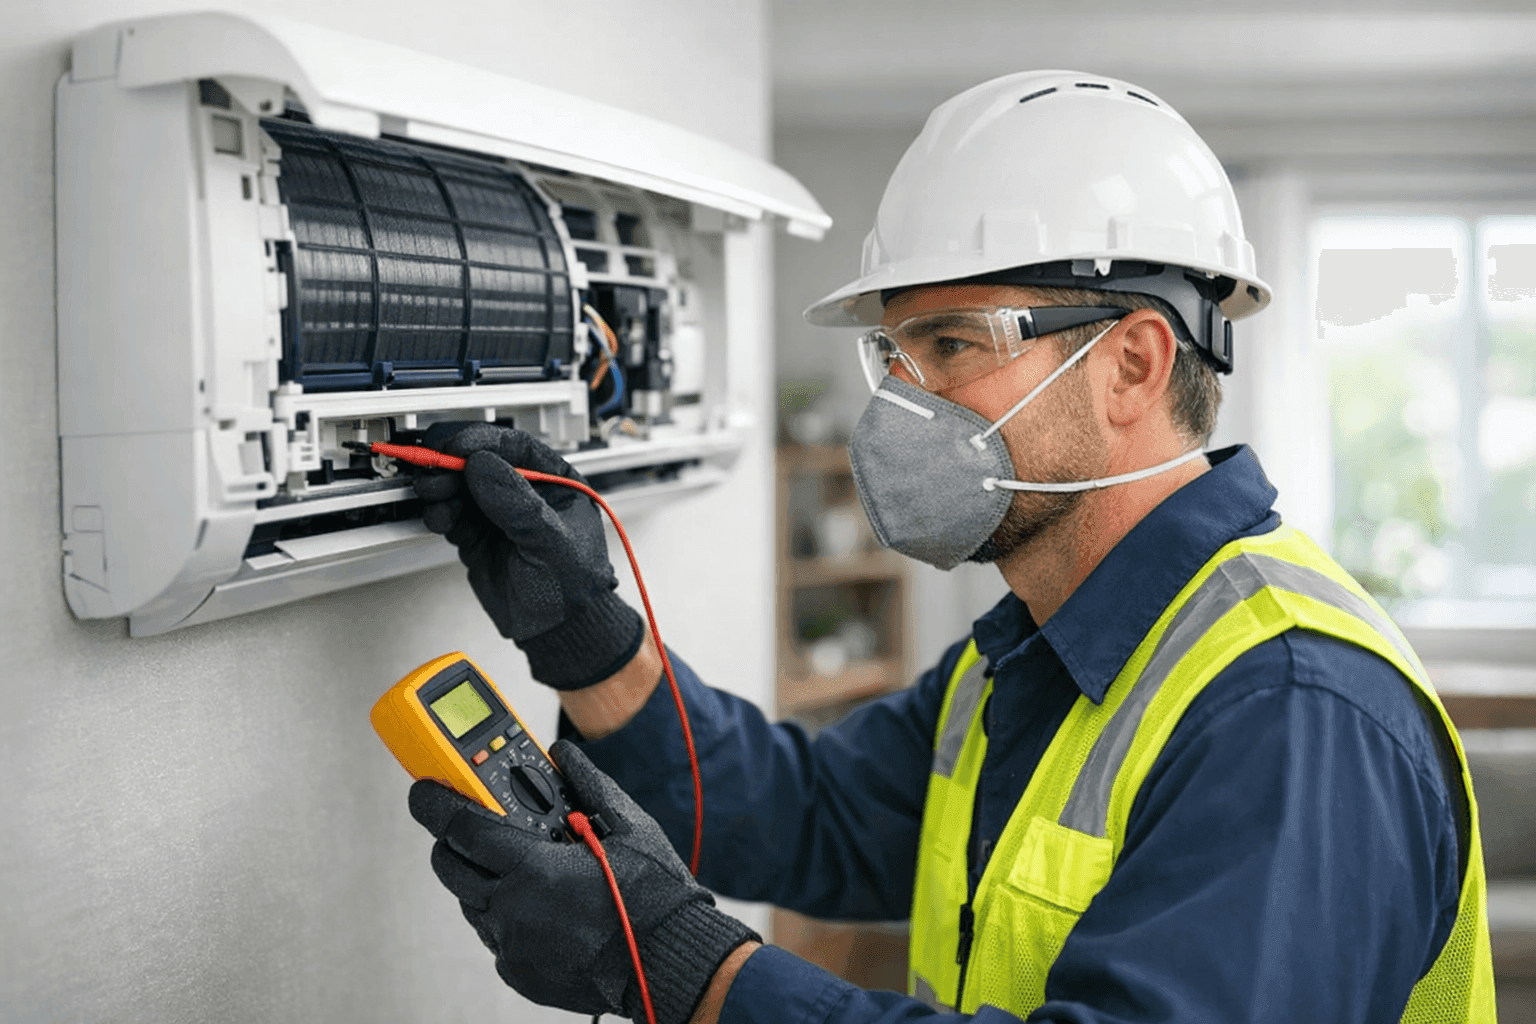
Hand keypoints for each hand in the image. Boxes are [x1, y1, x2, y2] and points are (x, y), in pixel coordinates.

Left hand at [409, 741, 758, 1023]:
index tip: (423, 791)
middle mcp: (513, 910)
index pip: (463, 828)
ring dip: (483, 880)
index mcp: (534, 869)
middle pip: (452, 868)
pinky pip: (495, 936)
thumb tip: (563, 755)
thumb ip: (588, 783)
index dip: (436, 804)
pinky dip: (506, 916)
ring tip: (519, 866)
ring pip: (472, 903)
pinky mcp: (520, 973)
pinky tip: (538, 905)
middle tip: (469, 826)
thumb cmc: (654, 897)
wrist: (670, 961)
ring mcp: (513, 946)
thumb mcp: (629, 825)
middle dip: (452, 841)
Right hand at [414, 423, 643, 689]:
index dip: (482, 441)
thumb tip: (483, 465)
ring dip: (441, 486)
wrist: (557, 630)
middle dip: (452, 463)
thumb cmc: (574, 586)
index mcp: (555, 481)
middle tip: (435, 470)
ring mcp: (497, 513)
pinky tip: (438, 518)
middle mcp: (523, 491)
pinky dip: (438, 511)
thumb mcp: (552, 541)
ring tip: (434, 496)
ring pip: (459, 485)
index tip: (457, 447)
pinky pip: (450, 512)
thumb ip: (518, 503)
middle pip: (479, 460)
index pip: (515, 445)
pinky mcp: (476, 535)